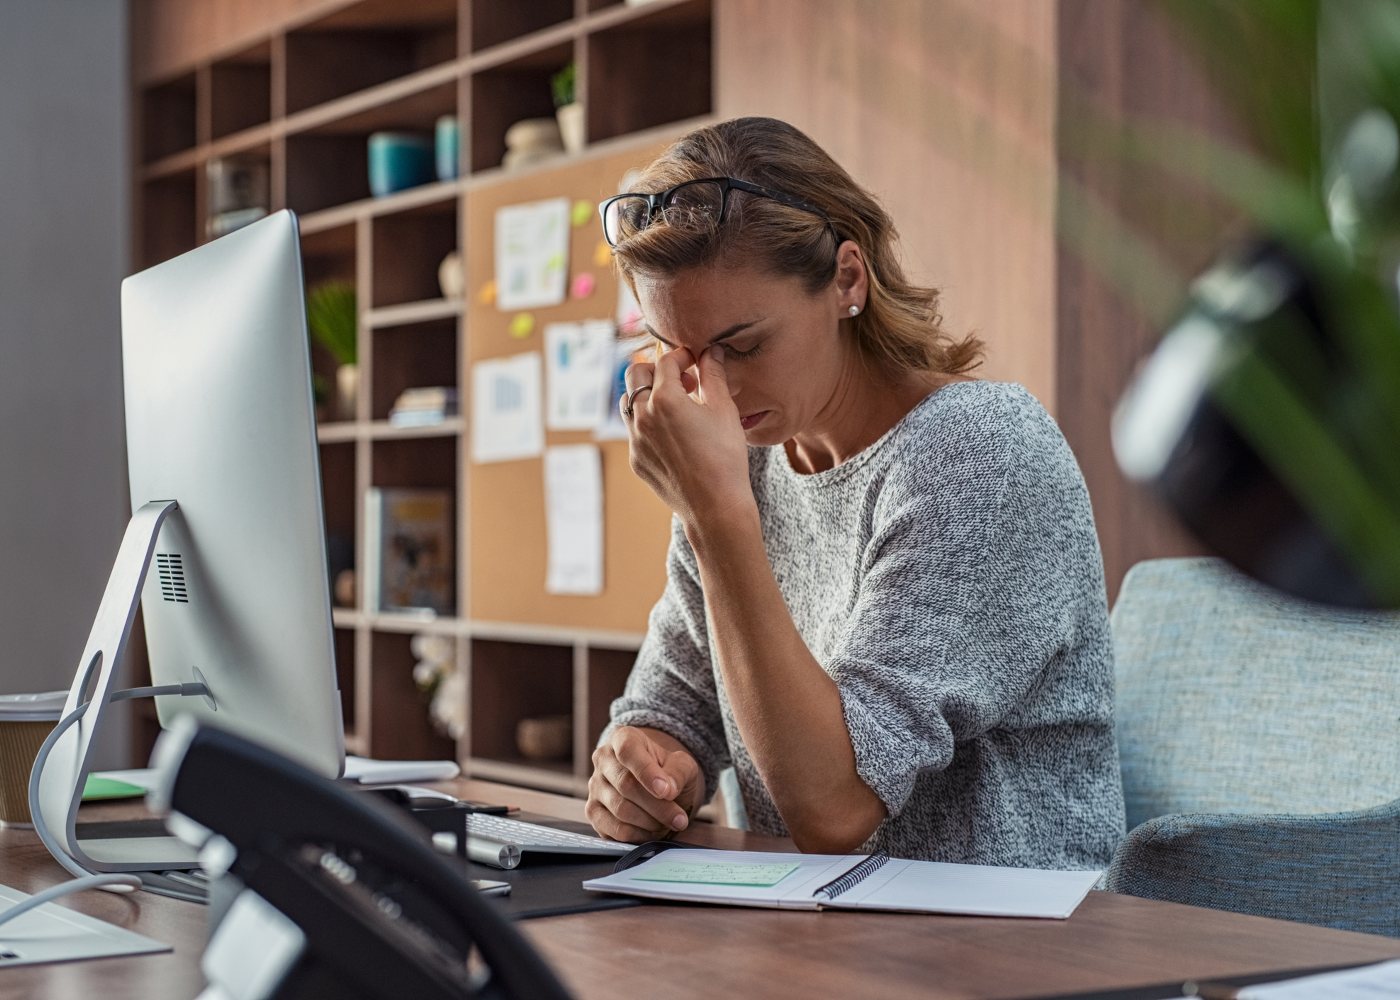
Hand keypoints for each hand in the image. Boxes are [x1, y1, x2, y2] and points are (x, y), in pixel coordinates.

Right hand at [586, 726, 703, 841]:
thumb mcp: (682, 765)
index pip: (628, 751)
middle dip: (658, 806)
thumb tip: (667, 790)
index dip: (647, 773)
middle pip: (626, 785)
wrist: (657, 784)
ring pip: (620, 809)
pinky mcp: (593, 812)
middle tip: (680, 819)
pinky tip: (653, 831)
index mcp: (623, 738)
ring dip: (650, 822)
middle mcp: (603, 759)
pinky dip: (638, 835)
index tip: (666, 792)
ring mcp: (595, 786)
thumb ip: (678, 773)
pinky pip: (613, 829)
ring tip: (669, 823)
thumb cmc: (668, 771)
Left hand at [622, 346, 752, 527]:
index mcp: (665, 399)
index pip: (665, 361)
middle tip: (681, 380)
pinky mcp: (636, 459)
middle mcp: (643, 416)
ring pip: (629, 402)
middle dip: (656, 370)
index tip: (695, 362)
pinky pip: (634, 431)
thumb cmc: (725, 457)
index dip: (681, 356)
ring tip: (675, 405)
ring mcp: (635, 440)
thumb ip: (714, 375)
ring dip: (647, 395)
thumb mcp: (724, 410)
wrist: (715, 506)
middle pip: (634, 374)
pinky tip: (674, 434)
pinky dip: (649, 422)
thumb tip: (711, 351)